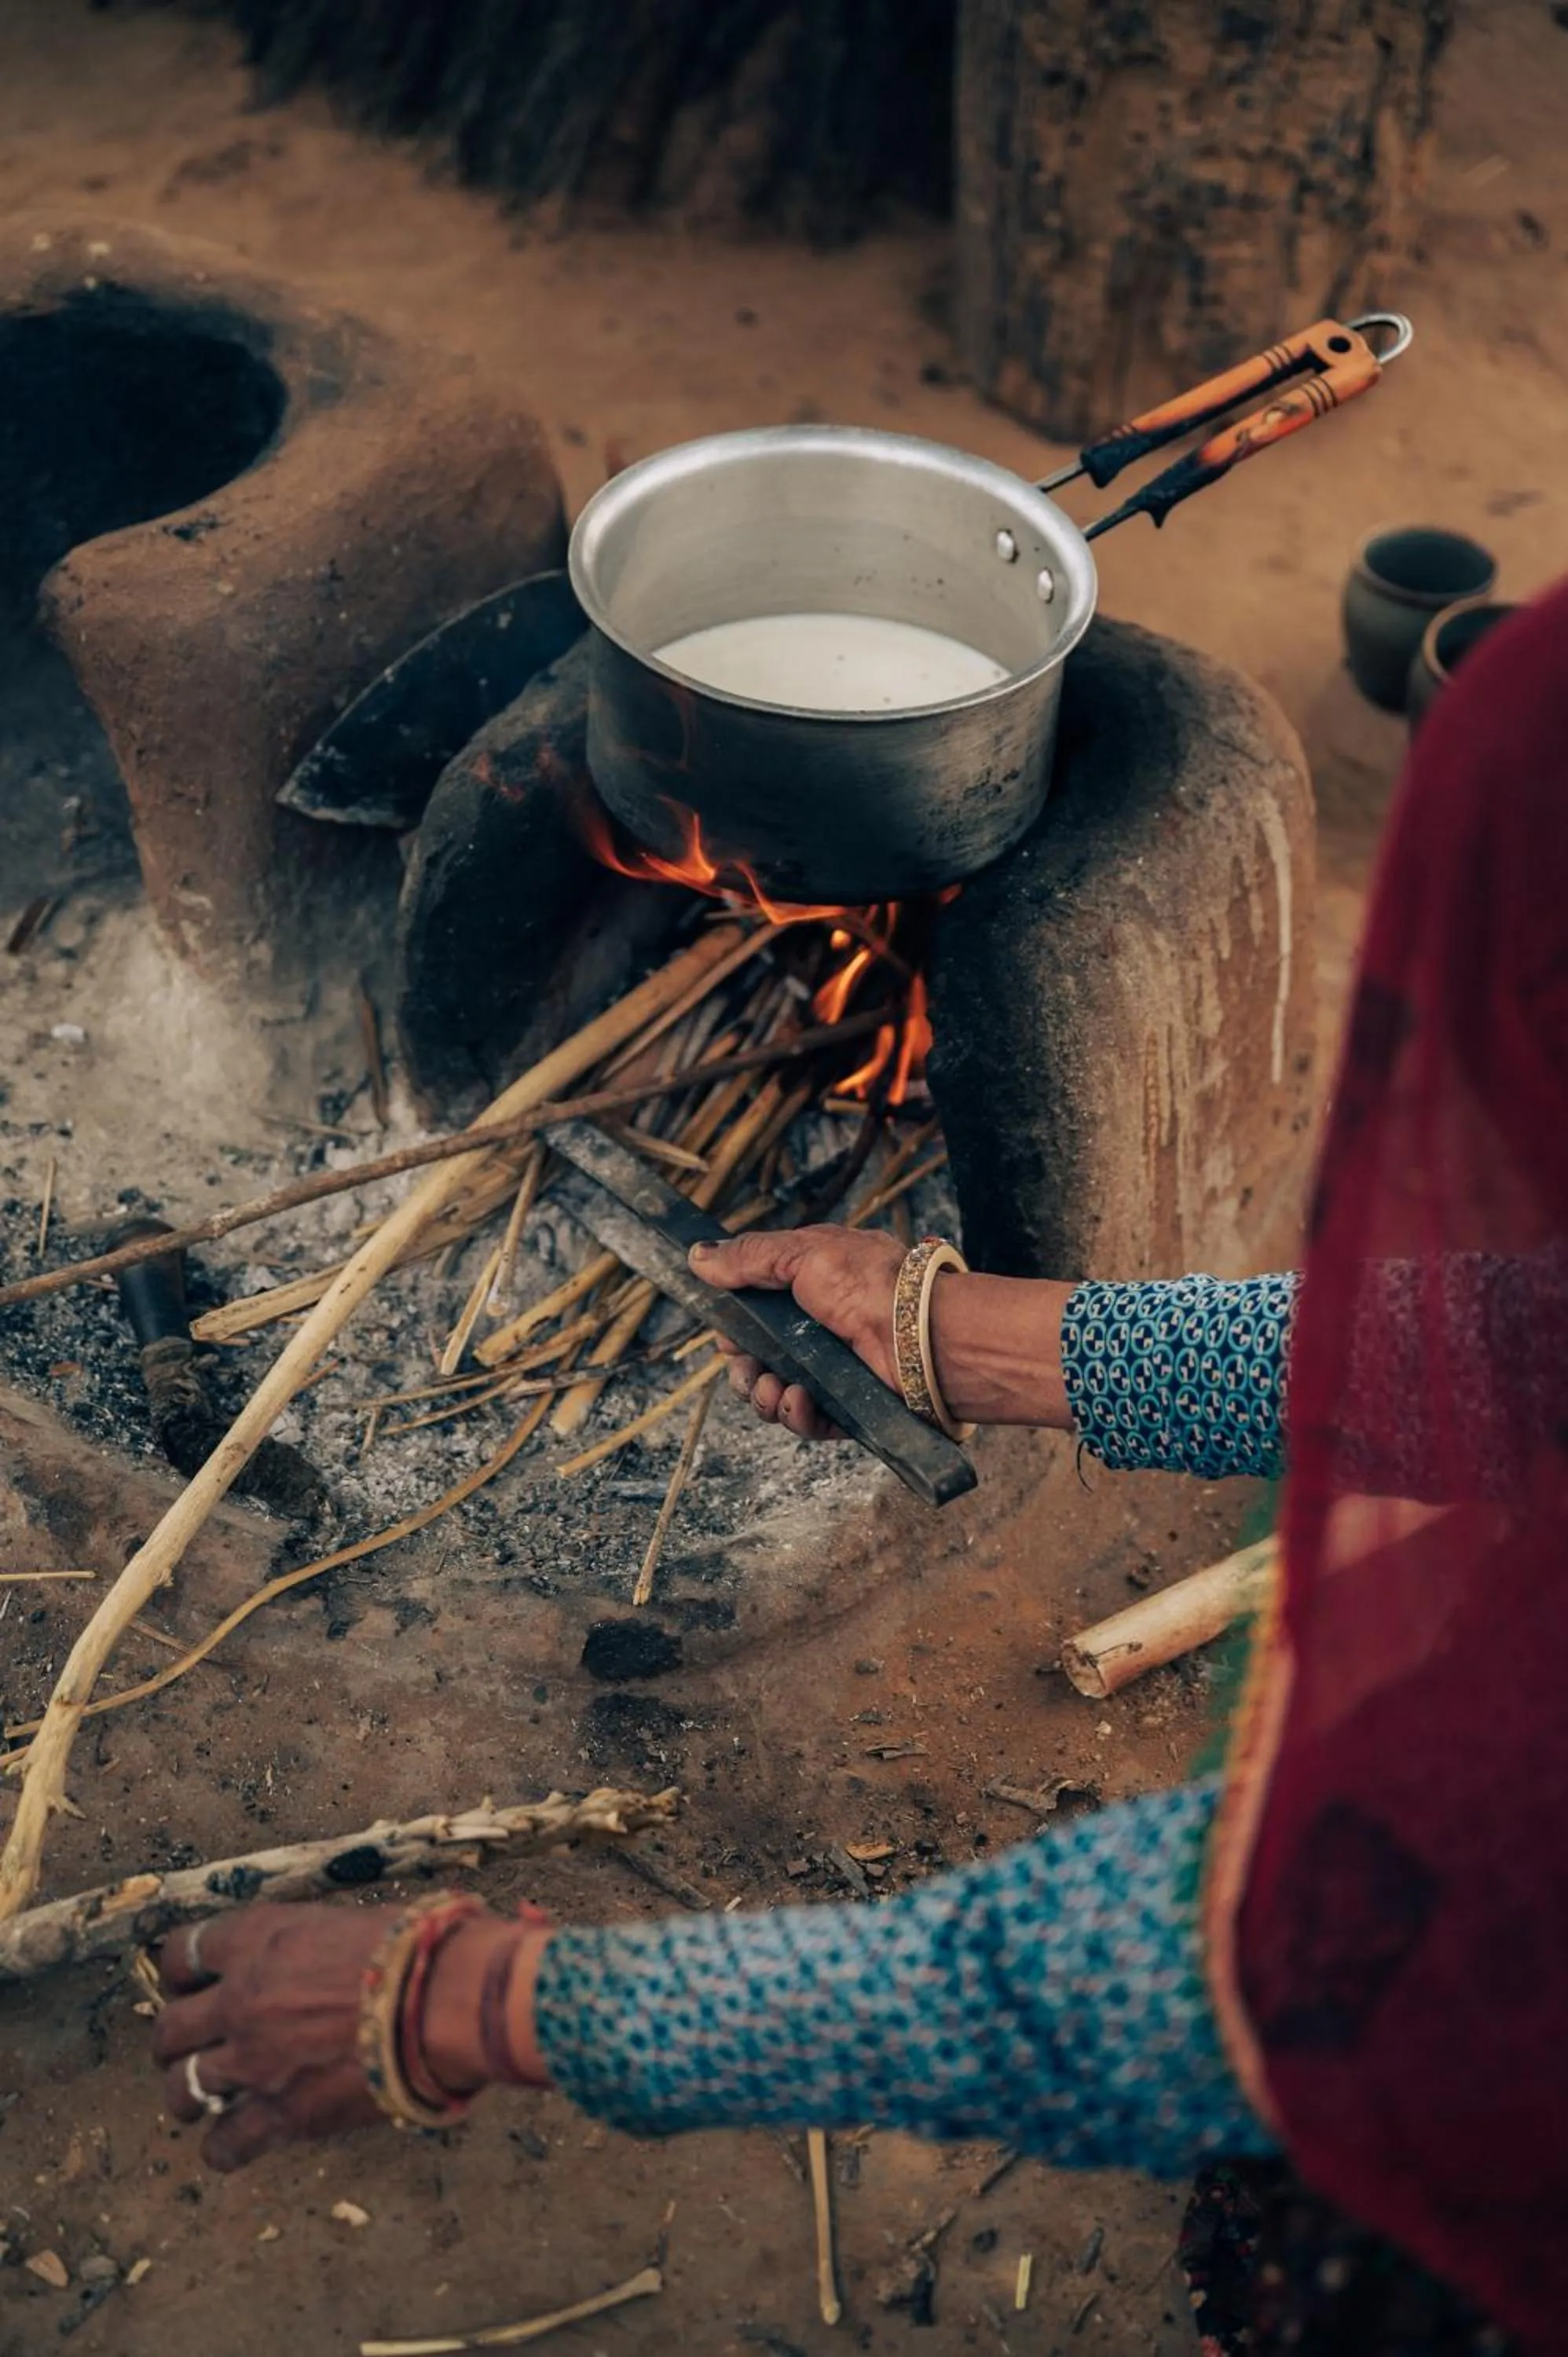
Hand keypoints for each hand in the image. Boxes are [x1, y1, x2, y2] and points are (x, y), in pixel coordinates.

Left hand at [154, 1903, 390, 2170]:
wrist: (446, 2000)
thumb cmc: (415, 1948)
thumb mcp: (344, 1921)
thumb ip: (302, 1945)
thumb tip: (304, 1962)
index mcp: (257, 1939)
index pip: (180, 1954)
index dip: (182, 1974)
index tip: (193, 1986)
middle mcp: (240, 1998)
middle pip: (169, 2029)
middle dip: (178, 2042)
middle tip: (197, 2047)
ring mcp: (253, 2060)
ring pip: (182, 2088)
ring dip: (192, 2093)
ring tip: (211, 2098)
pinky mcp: (280, 2114)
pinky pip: (223, 2145)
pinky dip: (224, 2146)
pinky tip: (237, 2141)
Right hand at [690, 1226, 903, 1437]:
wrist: (926, 1335)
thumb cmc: (874, 1285)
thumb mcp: (804, 1253)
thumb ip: (749, 1257)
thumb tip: (698, 1256)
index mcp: (807, 1290)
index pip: (753, 1316)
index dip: (734, 1330)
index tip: (727, 1334)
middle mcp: (817, 1332)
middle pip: (755, 1361)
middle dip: (743, 1369)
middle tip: (749, 1367)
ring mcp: (831, 1372)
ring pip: (773, 1395)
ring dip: (762, 1396)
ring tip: (774, 1386)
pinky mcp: (846, 1407)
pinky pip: (806, 1421)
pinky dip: (795, 1415)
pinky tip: (799, 1400)